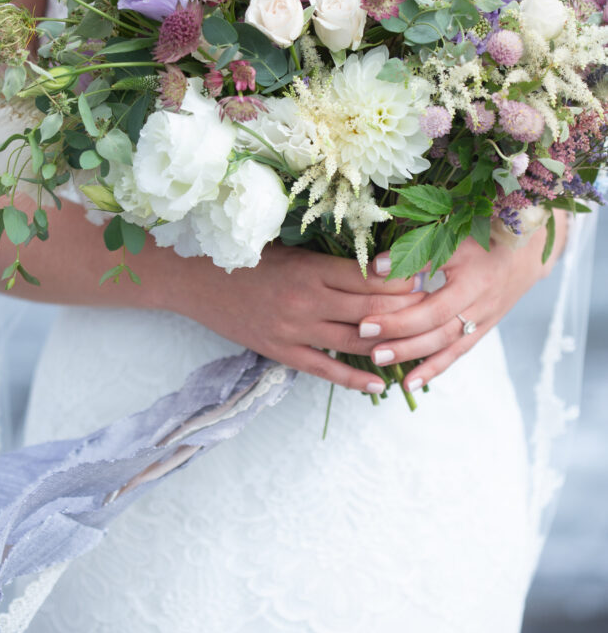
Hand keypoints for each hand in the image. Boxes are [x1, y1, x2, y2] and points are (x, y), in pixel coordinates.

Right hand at [165, 242, 425, 391]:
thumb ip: (327, 257)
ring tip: (420, 346)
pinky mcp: (282, 351)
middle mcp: (308, 301)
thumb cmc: (245, 256)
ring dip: (389, 345)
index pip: (369, 278)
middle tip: (436, 309)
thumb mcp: (289, 247)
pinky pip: (326, 369)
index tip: (428, 276)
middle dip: (407, 311)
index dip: (403, 279)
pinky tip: (380, 384)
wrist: (196, 279)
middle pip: (371, 311)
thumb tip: (374, 260)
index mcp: (311, 268)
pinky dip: (355, 378)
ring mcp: (295, 330)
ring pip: (354, 341)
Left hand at [357, 216, 566, 391]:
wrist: (528, 251)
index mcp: (474, 280)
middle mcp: (481, 304)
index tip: (366, 320)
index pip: (434, 306)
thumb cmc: (487, 237)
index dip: (401, 317)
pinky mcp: (482, 330)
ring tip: (378, 362)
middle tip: (366, 343)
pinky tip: (410, 383)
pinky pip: (457, 353)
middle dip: (401, 339)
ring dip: (413, 356)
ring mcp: (483, 320)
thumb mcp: (456, 238)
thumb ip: (419, 254)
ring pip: (447, 345)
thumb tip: (377, 268)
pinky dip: (434, 369)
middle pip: (438, 329)